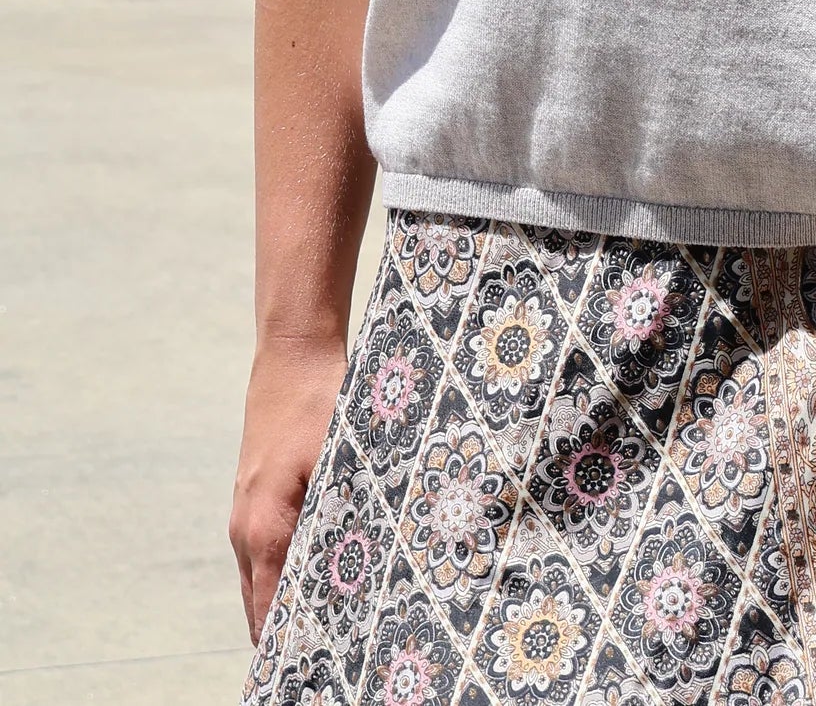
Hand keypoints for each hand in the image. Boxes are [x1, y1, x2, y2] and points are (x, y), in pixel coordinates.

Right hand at [229, 335, 346, 641]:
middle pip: (261, 608)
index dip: (293, 647)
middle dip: (291, 636)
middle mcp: (246, 532)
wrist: (292, 356)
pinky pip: (263, 558)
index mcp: (265, 531)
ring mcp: (245, 517)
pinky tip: (317, 583)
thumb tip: (359, 568)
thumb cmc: (322, 404)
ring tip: (325, 636)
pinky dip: (283, 579)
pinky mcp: (254, 501)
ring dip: (287, 607)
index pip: (271, 615)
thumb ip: (344, 517)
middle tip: (327, 662)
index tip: (315, 670)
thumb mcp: (342, 459)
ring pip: (260, 584)